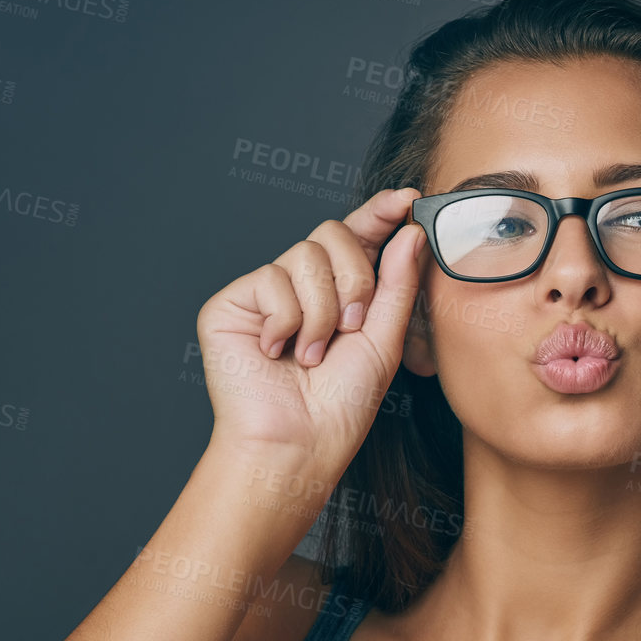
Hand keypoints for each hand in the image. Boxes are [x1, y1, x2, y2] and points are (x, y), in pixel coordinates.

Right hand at [196, 187, 428, 478]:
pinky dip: (287, 320)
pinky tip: (276, 352)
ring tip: (312, 354)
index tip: (406, 198)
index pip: (358, 237)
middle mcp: (301, 286)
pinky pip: (272, 279)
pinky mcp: (232, 303)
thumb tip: (409, 230)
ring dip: (322, 312)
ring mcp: (265, 292)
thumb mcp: (384, 339)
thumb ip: (397, 283)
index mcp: (340, 292)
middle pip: (332, 234)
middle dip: (354, 280)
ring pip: (304, 255)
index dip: (379, 213)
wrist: (299, 442)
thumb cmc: (342, 404)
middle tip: (353, 327)